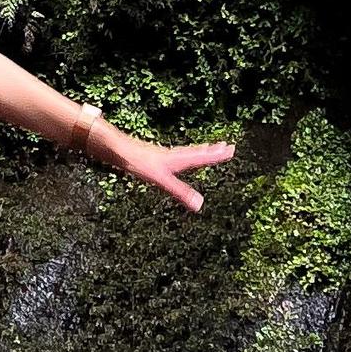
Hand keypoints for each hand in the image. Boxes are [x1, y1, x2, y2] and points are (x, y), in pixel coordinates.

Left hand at [96, 124, 236, 211]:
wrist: (120, 150)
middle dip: (213, 150)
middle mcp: (175, 155)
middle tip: (227, 146)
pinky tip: (180, 158)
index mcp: (179, 159)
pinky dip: (187, 154)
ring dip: (201, 150)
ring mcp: (166, 155)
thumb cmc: (140, 163)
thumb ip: (180, 192)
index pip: (202, 157)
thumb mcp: (162, 181)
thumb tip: (199, 205)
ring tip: (210, 148)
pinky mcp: (157, 157)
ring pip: (188, 152)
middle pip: (198, 152)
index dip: (216, 155)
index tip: (231, 149)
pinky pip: (178, 155)